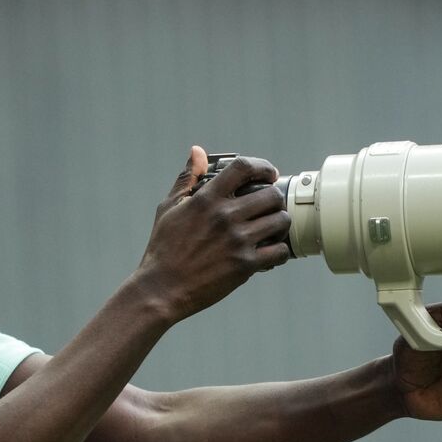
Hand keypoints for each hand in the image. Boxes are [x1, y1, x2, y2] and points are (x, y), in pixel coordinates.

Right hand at [133, 146, 290, 322]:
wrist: (161, 289)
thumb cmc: (163, 248)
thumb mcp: (169, 208)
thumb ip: (187, 178)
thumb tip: (198, 152)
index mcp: (206, 199)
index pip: (243, 168)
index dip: (263, 167)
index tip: (268, 174)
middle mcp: (225, 217)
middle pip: (271, 194)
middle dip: (275, 198)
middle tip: (271, 206)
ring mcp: (237, 241)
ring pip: (280, 221)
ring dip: (280, 223)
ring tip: (273, 228)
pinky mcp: (245, 265)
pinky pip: (279, 252)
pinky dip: (280, 251)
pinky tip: (271, 252)